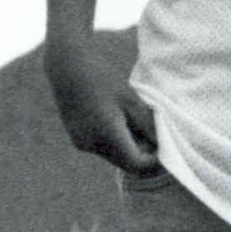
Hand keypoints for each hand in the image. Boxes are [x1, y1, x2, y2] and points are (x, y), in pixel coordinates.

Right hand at [43, 33, 157, 175]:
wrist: (68, 66)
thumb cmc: (103, 78)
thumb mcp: (131, 100)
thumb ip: (147, 125)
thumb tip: (162, 144)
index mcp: (107, 135)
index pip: (136, 164)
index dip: (153, 160)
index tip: (162, 146)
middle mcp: (92, 145)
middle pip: (125, 163)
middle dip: (142, 154)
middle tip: (152, 134)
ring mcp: (82, 144)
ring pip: (114, 157)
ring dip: (128, 148)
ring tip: (135, 124)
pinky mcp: (77, 139)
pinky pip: (102, 149)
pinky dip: (114, 142)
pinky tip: (118, 121)